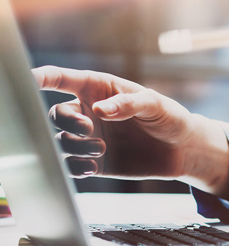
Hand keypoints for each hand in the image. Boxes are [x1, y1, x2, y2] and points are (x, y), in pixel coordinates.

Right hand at [32, 66, 228, 197]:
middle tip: (89, 128)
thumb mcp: (155, 104)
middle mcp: (88, 112)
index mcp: (98, 89)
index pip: (61, 79)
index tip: (28, 80)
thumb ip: (128, 104)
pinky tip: (92, 167)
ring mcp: (90, 138)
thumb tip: (100, 110)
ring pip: (61, 141)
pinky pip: (71, 165)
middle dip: (67, 121)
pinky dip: (75, 167)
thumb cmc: (169, 117)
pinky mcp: (94, 162)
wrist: (183, 149)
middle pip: (56, 114)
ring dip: (75, 145)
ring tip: (101, 149)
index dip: (41, 78)